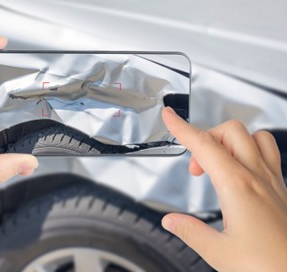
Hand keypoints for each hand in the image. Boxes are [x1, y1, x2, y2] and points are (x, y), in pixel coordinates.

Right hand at [161, 107, 286, 270]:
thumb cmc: (269, 266)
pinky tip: (240, 170)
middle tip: (193, 165)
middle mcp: (258, 177)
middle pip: (229, 132)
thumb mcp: (218, 252)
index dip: (182, 128)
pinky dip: (249, 150)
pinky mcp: (281, 190)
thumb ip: (190, 231)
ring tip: (216, 162)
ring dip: (229, 141)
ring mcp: (273, 181)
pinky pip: (268, 153)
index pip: (204, 145)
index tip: (170, 116)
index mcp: (238, 187)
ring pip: (253, 137)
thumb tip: (171, 220)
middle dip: (204, 138)